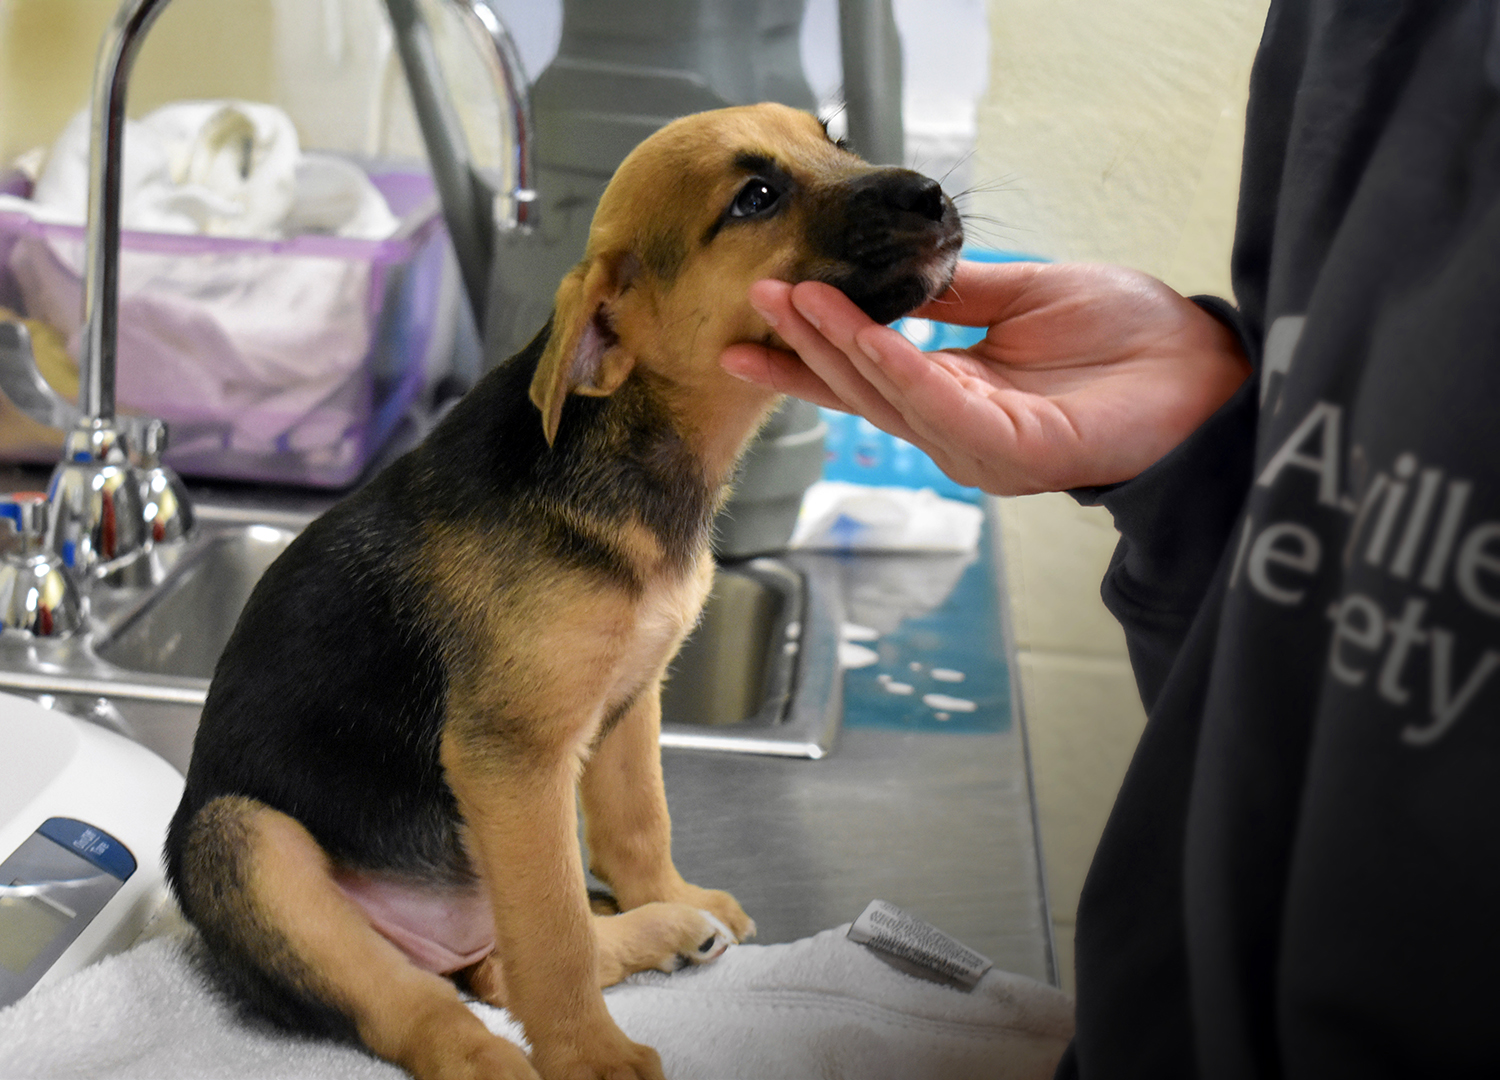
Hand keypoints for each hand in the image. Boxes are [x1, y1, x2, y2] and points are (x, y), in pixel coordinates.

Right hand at [721, 261, 1250, 494]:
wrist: (1203, 366)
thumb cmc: (1130, 337)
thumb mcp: (1026, 294)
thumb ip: (956, 293)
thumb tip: (890, 271)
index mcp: (957, 393)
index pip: (866, 374)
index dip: (811, 347)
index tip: (762, 310)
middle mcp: (956, 429)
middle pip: (860, 388)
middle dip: (804, 343)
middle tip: (755, 295)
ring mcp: (979, 446)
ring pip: (887, 396)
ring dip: (836, 345)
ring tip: (794, 295)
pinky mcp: (1010, 450)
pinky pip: (937, 403)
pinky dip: (893, 366)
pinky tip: (858, 331)